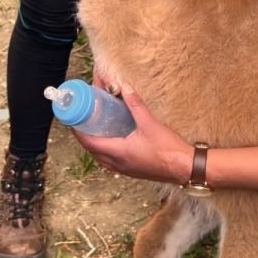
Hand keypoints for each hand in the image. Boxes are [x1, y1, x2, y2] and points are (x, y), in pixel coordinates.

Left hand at [72, 85, 190, 184]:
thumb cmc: (168, 149)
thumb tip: (124, 86)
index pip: (89, 143)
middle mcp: (117, 164)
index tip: (72, 119)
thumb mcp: (150, 123)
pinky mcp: (131, 171)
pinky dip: (105, 150)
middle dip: (85, 135)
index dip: (78, 131)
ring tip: (95, 128)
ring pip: (101, 157)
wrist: (184, 168)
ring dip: (95, 143)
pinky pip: (110, 161)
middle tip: (83, 120)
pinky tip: (113, 139)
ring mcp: (124, 170)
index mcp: (118, 152)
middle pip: (92, 150)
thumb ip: (135, 104)